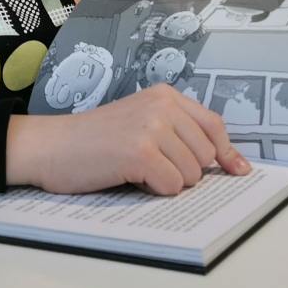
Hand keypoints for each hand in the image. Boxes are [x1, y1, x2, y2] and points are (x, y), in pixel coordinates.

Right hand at [5, 84, 251, 195]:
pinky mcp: (140, 152)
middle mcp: (162, 106)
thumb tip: (225, 162)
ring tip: (138, 170)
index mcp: (165, 96)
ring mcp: (152, 128)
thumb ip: (177, 133)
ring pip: (191, 174)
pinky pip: (171, 186)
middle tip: (152, 167)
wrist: (49, 146)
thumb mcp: (140, 122)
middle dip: (185, 171)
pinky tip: (132, 178)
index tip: (238, 170)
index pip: (214, 125)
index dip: (227, 152)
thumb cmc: (93, 141)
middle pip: (206, 155)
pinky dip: (155, 191)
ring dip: (168, 182)